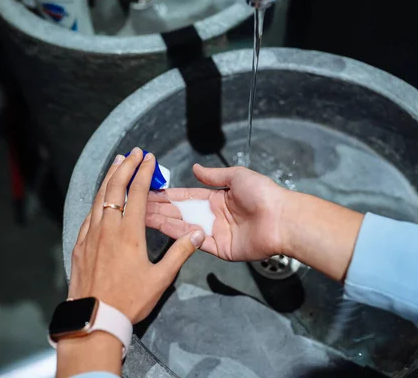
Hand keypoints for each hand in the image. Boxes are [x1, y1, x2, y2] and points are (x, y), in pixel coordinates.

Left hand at [68, 148, 205, 323]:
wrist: (94, 318)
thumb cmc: (129, 300)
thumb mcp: (160, 279)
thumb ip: (180, 253)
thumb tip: (197, 233)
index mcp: (129, 233)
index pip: (137, 194)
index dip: (144, 173)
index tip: (149, 158)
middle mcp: (108, 228)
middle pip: (115, 188)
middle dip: (125, 166)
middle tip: (134, 152)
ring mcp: (91, 235)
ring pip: (99, 198)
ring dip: (109, 178)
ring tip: (117, 163)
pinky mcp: (80, 245)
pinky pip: (89, 214)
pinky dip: (97, 199)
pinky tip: (101, 198)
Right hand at [146, 164, 289, 260]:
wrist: (282, 219)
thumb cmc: (263, 194)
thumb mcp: (237, 176)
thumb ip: (214, 175)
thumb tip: (195, 168)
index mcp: (217, 198)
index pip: (186, 196)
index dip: (167, 195)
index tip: (149, 193)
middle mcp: (213, 216)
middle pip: (180, 213)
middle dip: (159, 209)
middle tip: (135, 205)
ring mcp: (215, 233)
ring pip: (183, 228)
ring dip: (163, 222)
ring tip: (141, 217)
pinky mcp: (219, 249)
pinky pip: (195, 242)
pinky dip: (179, 236)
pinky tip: (162, 228)